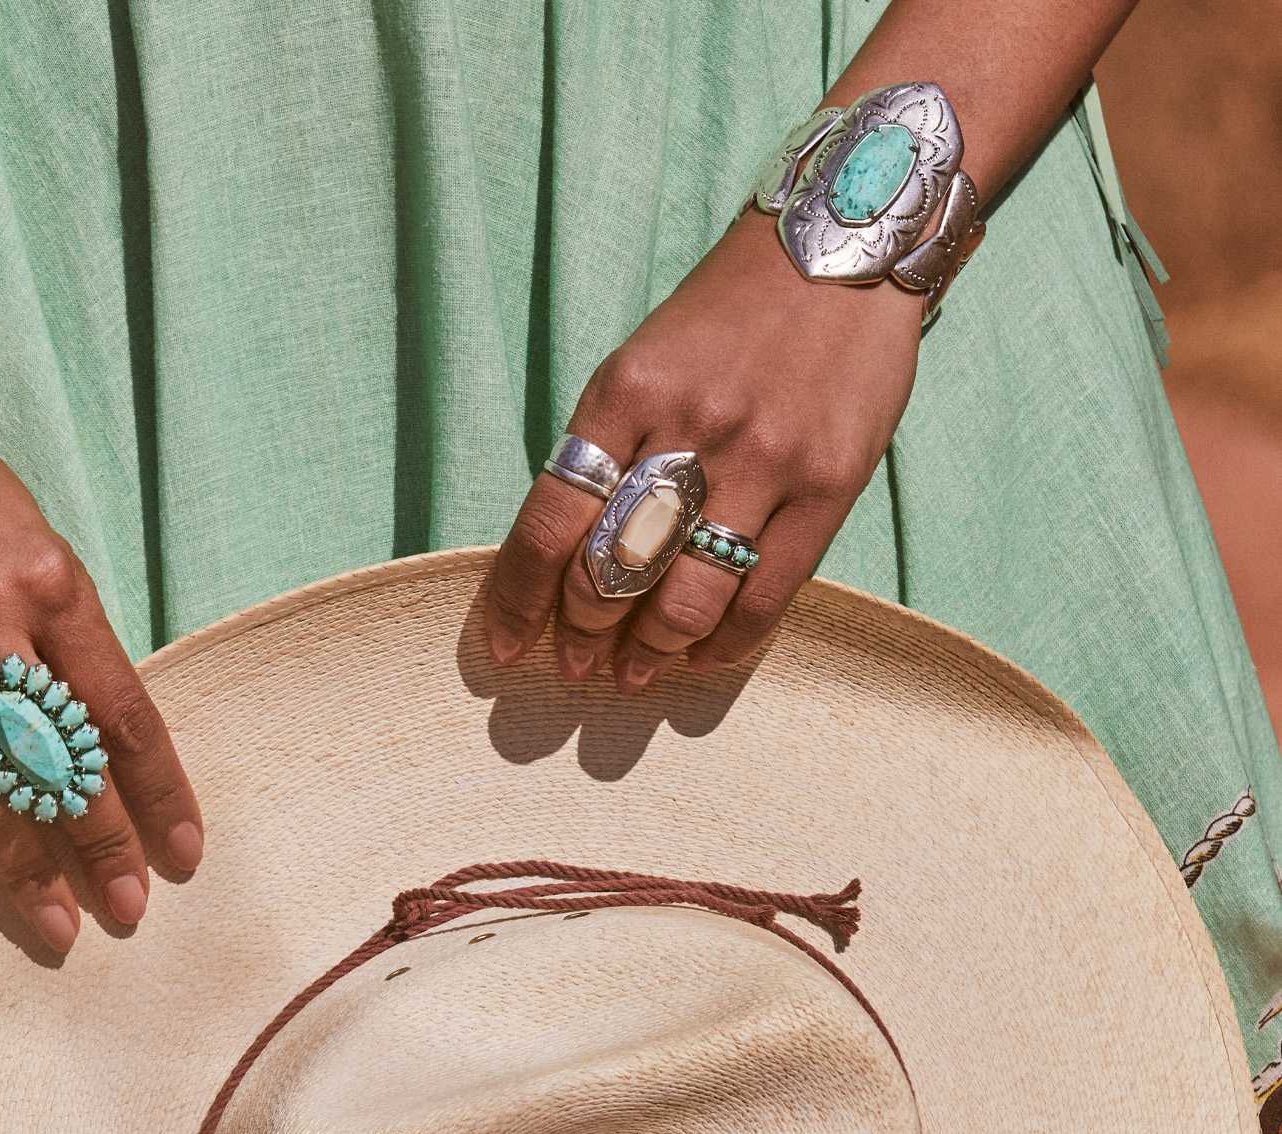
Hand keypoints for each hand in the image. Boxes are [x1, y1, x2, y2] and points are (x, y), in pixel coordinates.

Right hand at [0, 407, 203, 953]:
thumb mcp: (37, 544)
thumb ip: (69, 636)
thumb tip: (106, 739)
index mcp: (52, 585)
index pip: (123, 715)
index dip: (160, 794)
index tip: (186, 854)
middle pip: (59, 762)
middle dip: (101, 847)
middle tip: (131, 911)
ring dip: (22, 869)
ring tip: (59, 929)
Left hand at [484, 209, 923, 692]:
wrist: (844, 245)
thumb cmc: (729, 316)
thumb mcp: (644, 361)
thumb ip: (607, 449)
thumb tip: (567, 560)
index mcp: (626, 391)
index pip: (551, 520)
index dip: (519, 599)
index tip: (505, 648)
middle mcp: (692, 427)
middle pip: (614, 569)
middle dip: (584, 632)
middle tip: (578, 662)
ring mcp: (764, 459)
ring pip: (687, 597)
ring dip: (652, 650)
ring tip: (638, 671)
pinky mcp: (828, 485)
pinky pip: (766, 596)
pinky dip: (726, 642)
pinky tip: (703, 656)